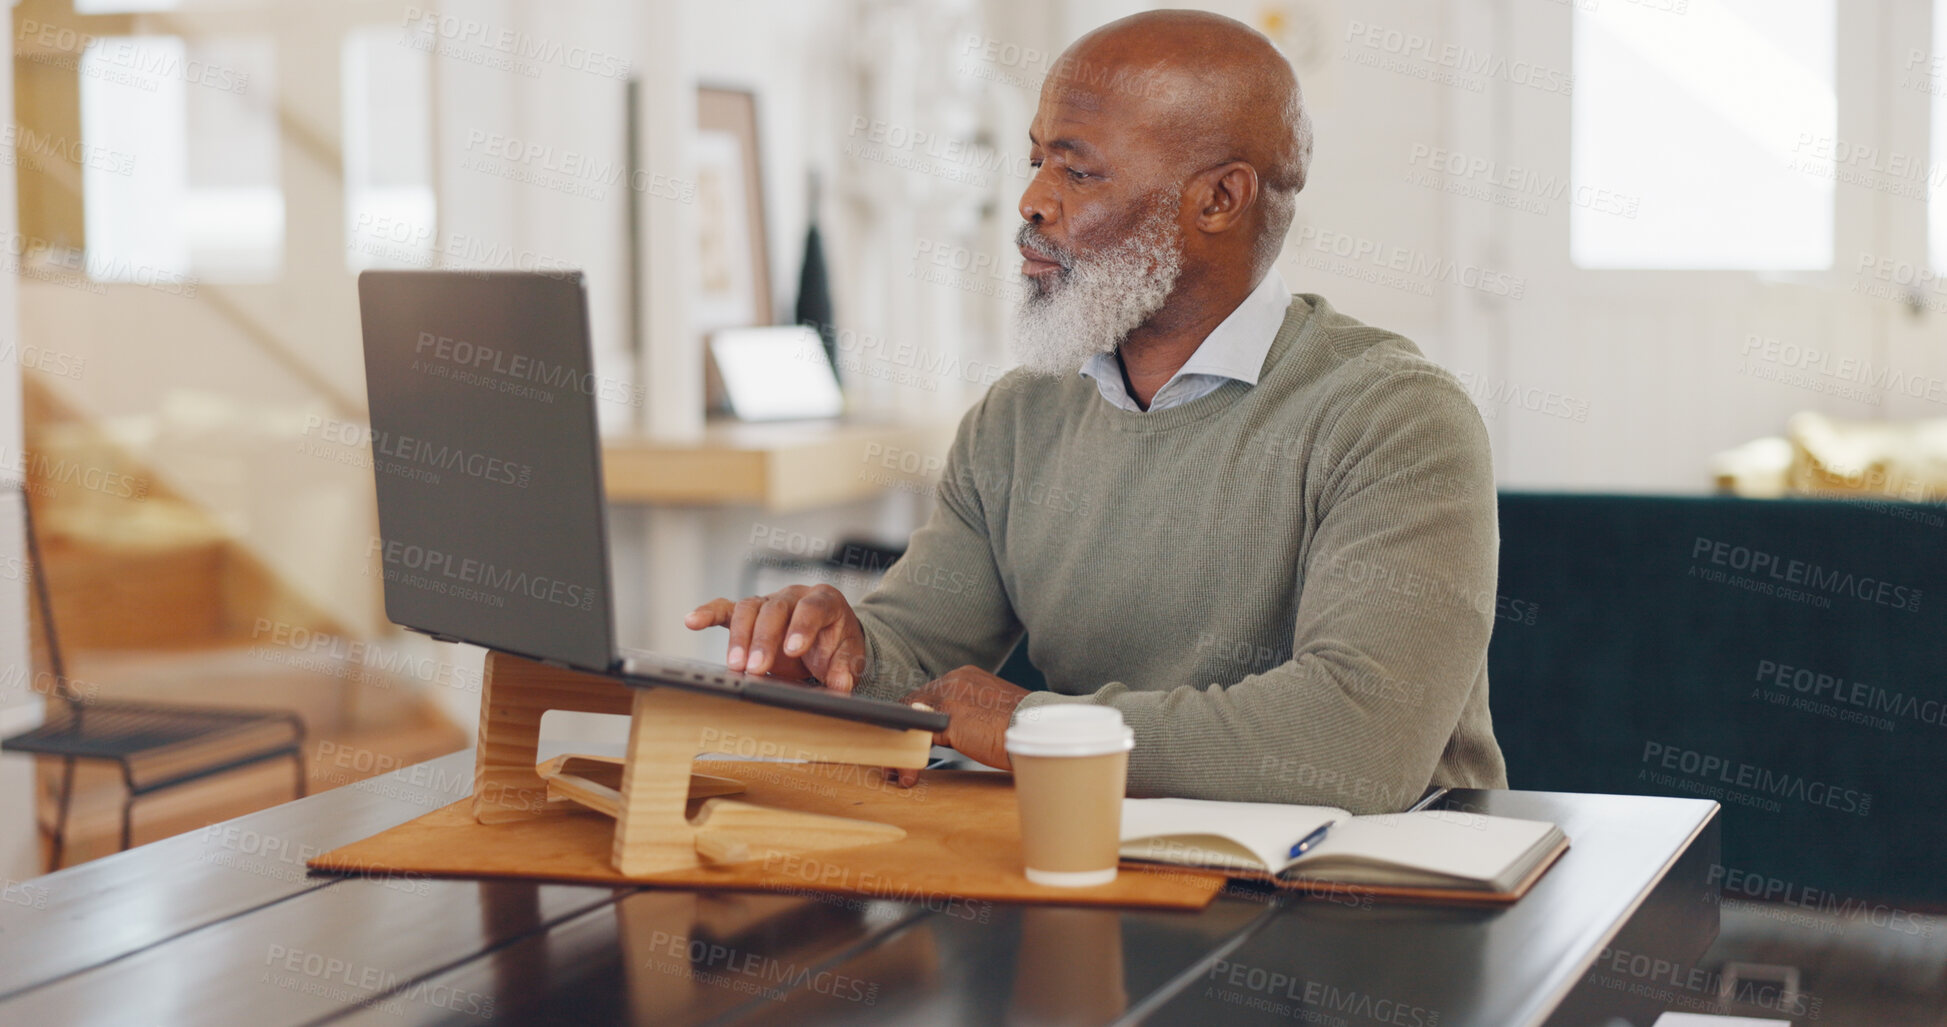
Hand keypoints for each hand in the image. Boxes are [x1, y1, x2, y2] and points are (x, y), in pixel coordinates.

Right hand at [684, 584, 867, 692]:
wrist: (828, 639)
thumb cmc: (837, 645)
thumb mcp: (850, 658)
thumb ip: (846, 669)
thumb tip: (840, 684)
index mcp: (824, 600)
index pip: (812, 607)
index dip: (801, 626)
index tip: (793, 649)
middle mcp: (794, 596)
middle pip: (775, 609)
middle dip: (764, 639)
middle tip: (757, 668)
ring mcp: (769, 602)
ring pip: (748, 609)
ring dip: (740, 637)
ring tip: (735, 666)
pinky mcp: (748, 615)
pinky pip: (725, 609)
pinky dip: (708, 614)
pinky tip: (691, 621)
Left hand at [888, 666, 1029, 785]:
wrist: (1041, 732)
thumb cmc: (1021, 728)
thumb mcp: (989, 713)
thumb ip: (963, 714)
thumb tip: (936, 728)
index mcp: (965, 676)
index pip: (928, 696)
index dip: (917, 720)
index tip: (910, 739)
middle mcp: (954, 680)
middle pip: (914, 706)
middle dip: (903, 734)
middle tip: (895, 762)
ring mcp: (950, 697)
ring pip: (912, 722)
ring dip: (902, 749)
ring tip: (897, 773)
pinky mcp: (949, 719)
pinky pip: (918, 739)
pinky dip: (909, 758)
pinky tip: (907, 773)